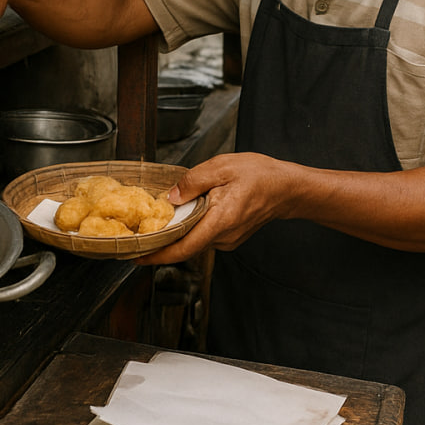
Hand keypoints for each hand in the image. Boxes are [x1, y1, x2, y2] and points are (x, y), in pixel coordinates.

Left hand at [136, 152, 297, 265]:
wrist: (286, 188)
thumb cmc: (260, 175)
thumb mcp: (222, 167)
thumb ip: (193, 181)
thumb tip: (171, 197)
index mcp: (220, 220)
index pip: (184, 247)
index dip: (158, 255)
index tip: (137, 258)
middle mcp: (223, 237)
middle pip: (185, 245)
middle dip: (161, 241)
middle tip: (138, 233)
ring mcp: (227, 240)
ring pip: (195, 239)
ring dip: (178, 231)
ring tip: (160, 218)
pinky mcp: (229, 237)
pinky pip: (204, 235)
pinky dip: (192, 227)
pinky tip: (186, 212)